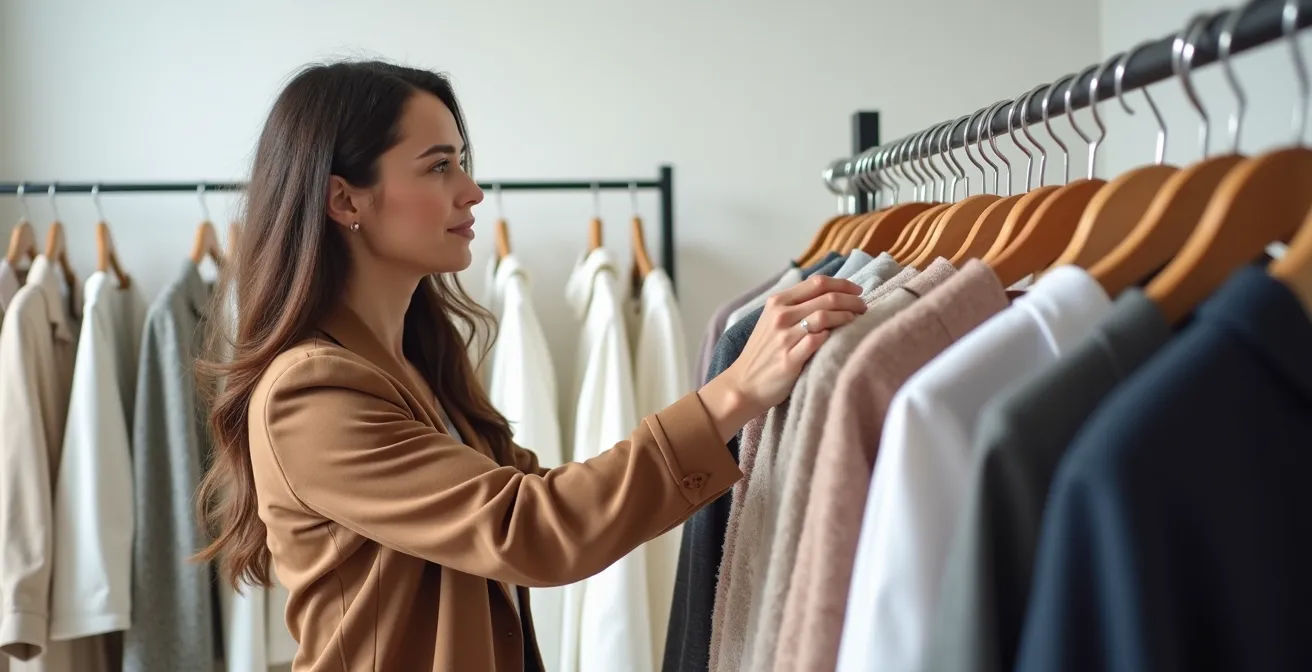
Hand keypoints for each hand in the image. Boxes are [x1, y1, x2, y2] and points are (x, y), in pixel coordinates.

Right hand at [698, 275, 865, 440]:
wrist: (744, 384)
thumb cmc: (763, 353)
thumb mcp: (772, 320)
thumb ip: (795, 306)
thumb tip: (830, 294)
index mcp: (777, 302)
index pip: (817, 283)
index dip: (842, 284)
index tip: (857, 291)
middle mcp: (780, 316)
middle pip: (826, 298)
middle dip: (851, 301)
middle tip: (864, 308)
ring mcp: (784, 338)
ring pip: (825, 317)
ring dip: (847, 317)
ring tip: (857, 321)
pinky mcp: (790, 359)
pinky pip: (819, 341)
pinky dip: (833, 337)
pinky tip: (842, 339)